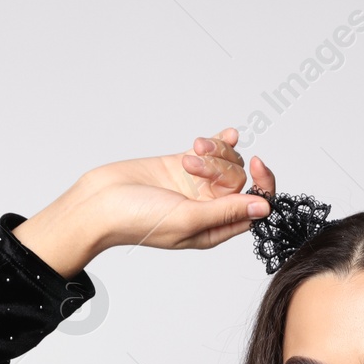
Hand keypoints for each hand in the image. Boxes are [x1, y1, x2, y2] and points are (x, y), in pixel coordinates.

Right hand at [80, 127, 275, 251]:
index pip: (253, 209)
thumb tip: (264, 207)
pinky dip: (220, 142)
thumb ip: (227, 212)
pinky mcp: (181, 167)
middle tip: (192, 168)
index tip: (258, 166)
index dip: (262, 187)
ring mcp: (195, 187)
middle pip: (238, 181)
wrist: (99, 202)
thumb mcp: (188, 219)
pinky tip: (227, 134)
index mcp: (213, 230)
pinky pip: (211, 152)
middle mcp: (207, 209)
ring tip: (189, 155)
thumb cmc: (137, 221)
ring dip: (213, 154)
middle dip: (221, 168)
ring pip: (226, 164)